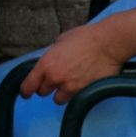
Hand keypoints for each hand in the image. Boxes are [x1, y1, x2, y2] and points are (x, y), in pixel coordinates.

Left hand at [19, 21, 133, 103]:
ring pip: (58, 99)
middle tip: (56, 79)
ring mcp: (70, 87)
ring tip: (71, 81)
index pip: (28, 86)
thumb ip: (51, 54)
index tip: (26, 93)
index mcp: (46, 64)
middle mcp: (55, 78)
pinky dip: (76, 93)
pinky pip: (74, 99)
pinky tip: (82, 82)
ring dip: (62, 93)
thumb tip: (49, 62)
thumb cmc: (88, 37)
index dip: (26, 90)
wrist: (109, 43)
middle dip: (48, 87)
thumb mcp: (61, 40)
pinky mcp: (83, 92)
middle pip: (43, 93)